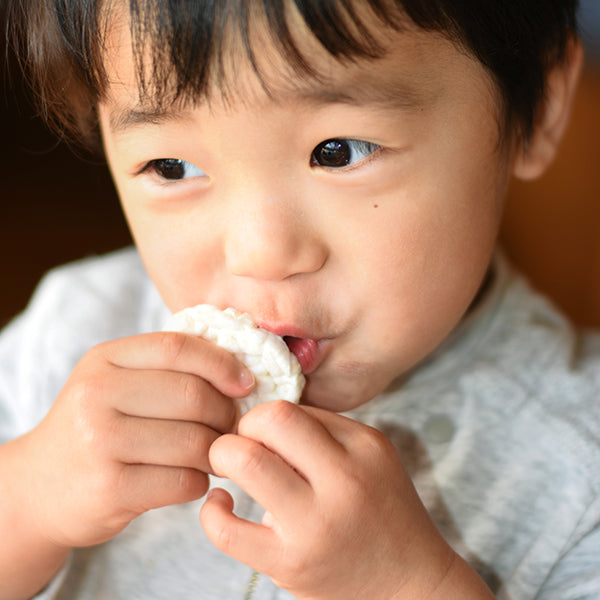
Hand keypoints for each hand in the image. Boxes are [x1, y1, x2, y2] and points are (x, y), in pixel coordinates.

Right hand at [18, 331, 253, 549]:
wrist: (40, 487)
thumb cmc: (99, 427)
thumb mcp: (118, 382)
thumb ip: (169, 367)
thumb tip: (241, 373)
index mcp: (104, 360)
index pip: (178, 347)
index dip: (222, 364)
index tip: (246, 383)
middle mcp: (96, 395)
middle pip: (193, 396)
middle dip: (226, 413)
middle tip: (232, 426)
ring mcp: (100, 443)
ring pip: (195, 442)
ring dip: (217, 451)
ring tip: (213, 453)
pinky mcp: (110, 489)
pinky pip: (185, 481)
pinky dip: (199, 481)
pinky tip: (188, 478)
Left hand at [201, 401, 468, 599]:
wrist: (408, 584)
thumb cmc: (382, 510)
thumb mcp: (370, 455)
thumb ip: (323, 428)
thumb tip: (264, 417)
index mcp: (363, 448)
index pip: (290, 408)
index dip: (262, 415)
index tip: (261, 433)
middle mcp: (343, 481)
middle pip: (269, 422)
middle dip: (240, 427)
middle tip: (241, 445)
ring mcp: (315, 525)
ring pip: (247, 462)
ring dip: (223, 456)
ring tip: (229, 469)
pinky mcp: (291, 565)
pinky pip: (228, 531)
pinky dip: (211, 511)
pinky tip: (222, 503)